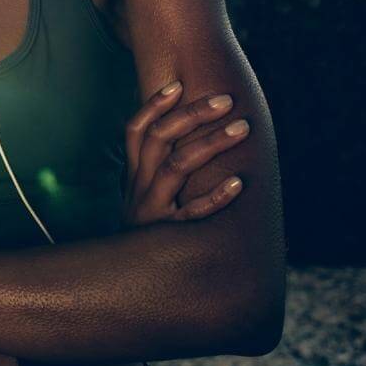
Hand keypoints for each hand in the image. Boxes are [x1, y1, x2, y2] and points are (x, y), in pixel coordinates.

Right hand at [123, 79, 249, 226]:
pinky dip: (216, 198)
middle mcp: (139, 187)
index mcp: (133, 175)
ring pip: (177, 166)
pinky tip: (240, 184)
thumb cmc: (145, 234)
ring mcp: (152, 209)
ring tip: (242, 128)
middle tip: (226, 100)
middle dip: (192, 114)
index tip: (177, 84)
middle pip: (160, 138)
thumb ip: (155, 171)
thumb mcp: (141, 199)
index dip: (153, 105)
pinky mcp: (168, 235)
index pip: (135, 130)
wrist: (124, 281)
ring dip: (211, 143)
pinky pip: (193, 213)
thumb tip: (187, 138)